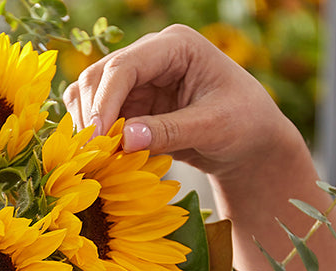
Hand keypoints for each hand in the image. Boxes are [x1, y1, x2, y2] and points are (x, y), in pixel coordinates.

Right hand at [64, 24, 296, 179]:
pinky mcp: (131, 103)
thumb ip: (170, 132)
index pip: (124, 66)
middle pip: (98, 76)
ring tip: (99, 159)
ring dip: (87, 126)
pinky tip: (104, 156)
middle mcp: (151, 55)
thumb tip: (124, 139)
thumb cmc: (243, 124)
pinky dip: (93, 134)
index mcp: (176, 46)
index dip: (104, 102)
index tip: (97, 141)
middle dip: (90, 115)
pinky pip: (96, 114)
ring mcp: (138, 79)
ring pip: (89, 94)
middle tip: (94, 157)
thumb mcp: (213, 128)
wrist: (248, 139)